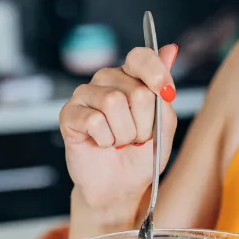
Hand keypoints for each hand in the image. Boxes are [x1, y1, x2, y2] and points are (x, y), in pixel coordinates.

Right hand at [58, 44, 179, 210]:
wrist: (119, 188)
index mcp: (131, 77)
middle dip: (144, 123)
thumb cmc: (140, 157)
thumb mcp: (164, 126)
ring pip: (113, 102)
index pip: (141, 56)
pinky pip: (94, 121)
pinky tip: (101, 144)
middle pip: (135, 90)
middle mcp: (107, 80)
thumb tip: (170, 50)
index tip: (166, 94)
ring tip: (119, 142)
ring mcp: (85, 95)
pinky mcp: (69, 114)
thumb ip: (164, 91)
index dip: (156, 74)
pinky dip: (105, 140)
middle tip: (136, 137)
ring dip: (124, 133)